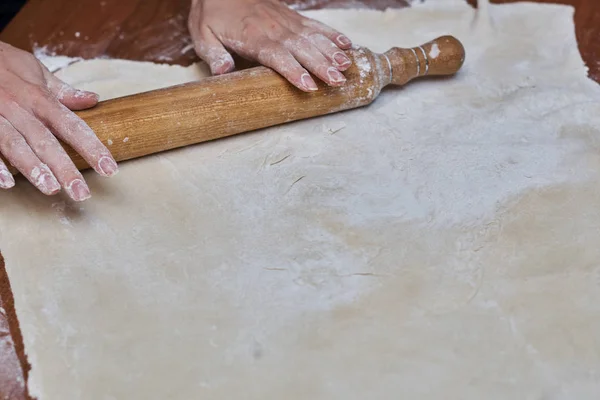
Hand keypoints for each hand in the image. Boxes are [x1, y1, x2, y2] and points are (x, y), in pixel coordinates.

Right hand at [0, 41, 117, 200]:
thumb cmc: (3, 63)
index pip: (72, 125)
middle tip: (82, 193)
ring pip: (16, 145)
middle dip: (65, 168)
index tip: (110, 169)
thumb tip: (93, 99)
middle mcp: (19, 108)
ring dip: (34, 169)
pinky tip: (8, 184)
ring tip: (51, 190)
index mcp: (39, 97)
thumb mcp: (35, 70)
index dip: (92, 148)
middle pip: (46, 141)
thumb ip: (62, 90)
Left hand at [188, 0, 352, 91]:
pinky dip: (331, 34)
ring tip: (347, 65)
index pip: (277, 56)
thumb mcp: (203, 35)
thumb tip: (223, 71)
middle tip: (337, 80)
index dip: (293, 71)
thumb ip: (214, 54)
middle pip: (302, 49)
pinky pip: (315, 25)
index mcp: (254, 37)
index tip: (308, 85)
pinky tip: (346, 44)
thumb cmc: (211, 13)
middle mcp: (274, 29)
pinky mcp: (292, 17)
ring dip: (331, 51)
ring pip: (313, 37)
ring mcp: (286, 22)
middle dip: (321, 65)